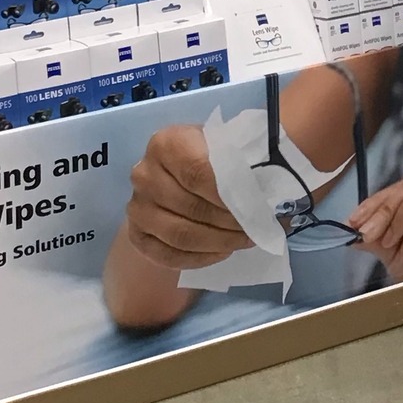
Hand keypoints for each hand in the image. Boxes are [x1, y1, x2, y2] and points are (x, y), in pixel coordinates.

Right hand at [123, 124, 249, 269]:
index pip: (199, 173)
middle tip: (256, 228)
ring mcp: (137, 206)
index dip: (229, 194)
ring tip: (243, 240)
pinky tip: (221, 252)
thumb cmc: (212, 154)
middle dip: (229, 222)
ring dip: (218, 242)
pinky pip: (167, 256)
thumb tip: (265, 193)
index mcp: (165, 143)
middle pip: (190, 207)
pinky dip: (199, 259)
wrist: (185, 166)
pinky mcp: (136, 233)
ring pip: (179, 235)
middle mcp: (143, 174)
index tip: (257, 207)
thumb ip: (241, 164)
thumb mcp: (228, 146)